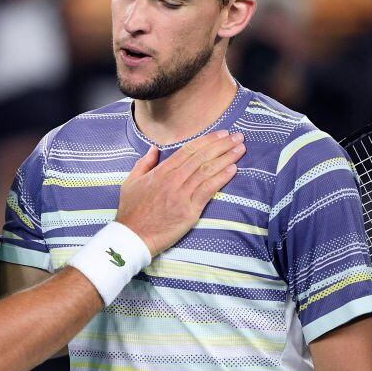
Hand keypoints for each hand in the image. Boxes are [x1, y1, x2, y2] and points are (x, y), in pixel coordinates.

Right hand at [116, 130, 244, 255]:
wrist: (133, 237)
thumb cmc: (131, 211)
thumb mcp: (131, 182)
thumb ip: (144, 163)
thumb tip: (153, 148)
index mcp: (161, 171)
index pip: (188, 150)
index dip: (207, 140)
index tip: (221, 134)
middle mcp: (173, 180)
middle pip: (202, 157)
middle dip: (222, 145)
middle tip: (237, 137)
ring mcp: (182, 195)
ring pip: (207, 171)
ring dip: (226, 158)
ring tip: (240, 149)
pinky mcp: (189, 211)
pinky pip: (208, 190)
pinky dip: (221, 178)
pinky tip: (233, 169)